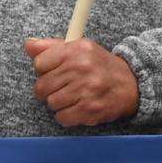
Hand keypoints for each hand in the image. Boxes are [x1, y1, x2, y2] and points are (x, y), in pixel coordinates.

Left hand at [24, 38, 138, 126]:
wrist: (133, 85)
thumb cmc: (101, 67)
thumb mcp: (81, 49)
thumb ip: (52, 47)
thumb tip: (28, 44)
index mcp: (77, 50)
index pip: (40, 63)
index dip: (45, 70)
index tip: (55, 72)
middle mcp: (82, 67)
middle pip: (42, 86)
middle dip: (49, 90)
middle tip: (63, 88)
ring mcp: (86, 89)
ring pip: (51, 103)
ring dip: (60, 104)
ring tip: (74, 97)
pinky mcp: (90, 109)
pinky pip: (62, 118)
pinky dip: (68, 116)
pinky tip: (79, 107)